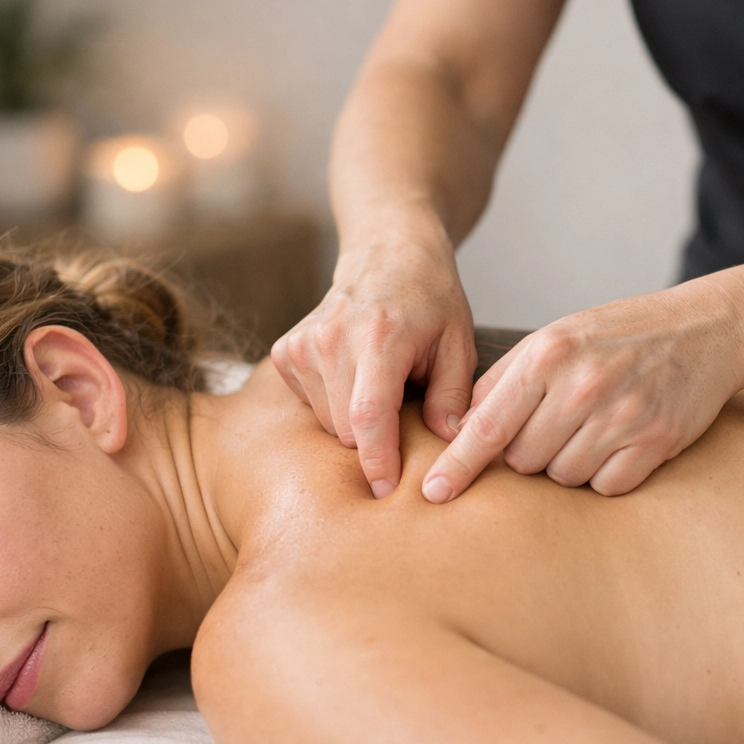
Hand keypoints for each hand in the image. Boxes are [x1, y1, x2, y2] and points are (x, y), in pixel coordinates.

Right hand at [272, 237, 476, 498]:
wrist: (386, 254)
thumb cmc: (430, 301)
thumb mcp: (458, 343)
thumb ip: (454, 396)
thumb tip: (451, 443)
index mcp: (380, 338)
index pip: (367, 415)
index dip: (376, 458)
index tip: (385, 490)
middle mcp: (332, 339)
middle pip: (346, 428)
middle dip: (377, 435)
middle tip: (404, 402)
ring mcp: (303, 345)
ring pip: (327, 422)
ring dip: (356, 418)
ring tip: (379, 381)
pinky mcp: (285, 353)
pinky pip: (311, 406)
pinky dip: (335, 402)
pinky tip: (353, 374)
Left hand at [420, 281, 743, 501]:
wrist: (706, 329)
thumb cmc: (620, 335)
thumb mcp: (556, 338)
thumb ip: (506, 381)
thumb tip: (460, 431)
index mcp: (547, 355)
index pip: (487, 424)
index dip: (457, 464)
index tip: (433, 492)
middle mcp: (581, 386)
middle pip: (522, 460)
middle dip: (529, 451)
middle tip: (559, 421)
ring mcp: (620, 416)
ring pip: (561, 477)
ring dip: (568, 462)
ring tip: (593, 425)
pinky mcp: (654, 443)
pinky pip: (605, 487)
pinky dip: (606, 473)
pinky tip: (620, 441)